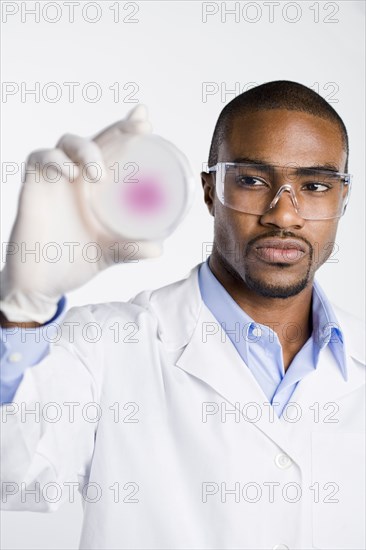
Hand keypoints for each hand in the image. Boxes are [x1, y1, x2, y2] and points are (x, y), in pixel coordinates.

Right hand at [0, 106, 162, 322]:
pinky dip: (55, 160)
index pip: (115, 150)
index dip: (129, 131)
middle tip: (140, 126)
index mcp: (99, 189)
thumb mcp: (109, 254)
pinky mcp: (34, 187)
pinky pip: (40, 159)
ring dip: (87, 150)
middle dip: (119, 128)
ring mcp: (56, 180)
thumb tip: (159, 250)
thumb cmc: (74, 261)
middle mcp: (79, 178)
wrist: (41, 285)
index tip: (147, 122)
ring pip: (68, 143)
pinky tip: (71, 174)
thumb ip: (131, 249)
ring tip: (99, 174)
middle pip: (98, 138)